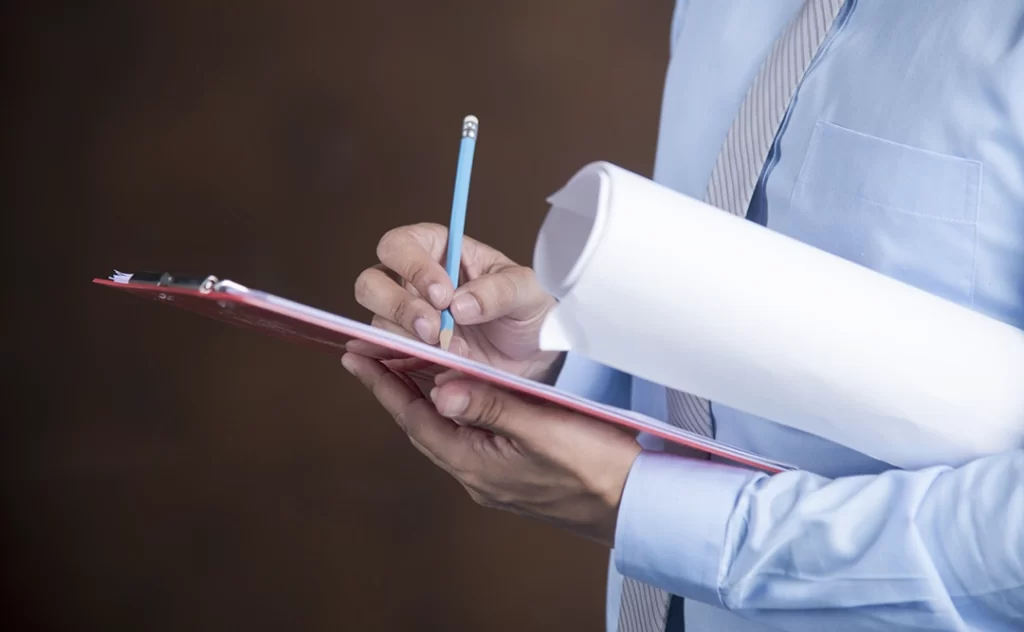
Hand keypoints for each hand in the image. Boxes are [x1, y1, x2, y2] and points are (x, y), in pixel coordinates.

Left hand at [341, 352, 641, 546]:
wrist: (635, 505)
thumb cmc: (597, 468)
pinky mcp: (510, 477)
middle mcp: (476, 476)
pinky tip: (458, 396)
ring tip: (404, 368)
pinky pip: (466, 439)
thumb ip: (490, 406)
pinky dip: (452, 412)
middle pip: (422, 426)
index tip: (355, 357)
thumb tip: (438, 387)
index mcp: (476, 464)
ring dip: (421, 400)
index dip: (383, 385)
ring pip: (442, 433)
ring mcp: (492, 479)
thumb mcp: (543, 428)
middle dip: (394, 389)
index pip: (415, 418)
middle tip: (370, 355)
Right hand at [352, 223, 561, 381]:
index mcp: (440, 250)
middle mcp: (414, 283)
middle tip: (435, 330)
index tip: (443, 295)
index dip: (412, 266)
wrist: (536, 358)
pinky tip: (431, 364)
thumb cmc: (528, 311)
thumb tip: (460, 303)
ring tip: (452, 350)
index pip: (400, 245)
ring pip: (377, 322)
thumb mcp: (527, 292)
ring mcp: (407, 320)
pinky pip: (387, 356)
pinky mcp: (410, 353)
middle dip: (400, 307)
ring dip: (409, 339)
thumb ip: (499, 290)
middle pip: (372, 283)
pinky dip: (404, 361)